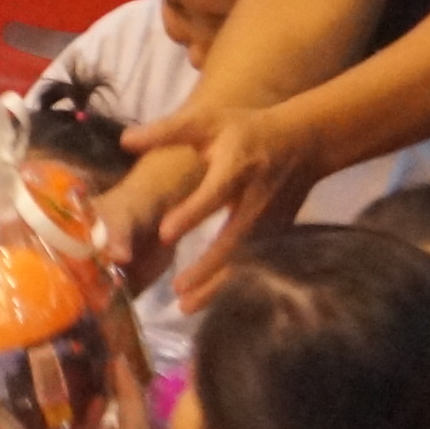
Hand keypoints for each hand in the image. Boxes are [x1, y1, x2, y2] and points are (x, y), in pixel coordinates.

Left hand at [139, 101, 329, 309]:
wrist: (305, 142)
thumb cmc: (248, 130)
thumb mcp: (209, 122)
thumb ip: (167, 131)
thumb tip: (124, 140)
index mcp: (236, 168)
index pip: (213, 195)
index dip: (190, 214)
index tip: (165, 234)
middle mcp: (255, 199)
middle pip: (232, 239)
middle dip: (206, 267)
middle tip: (177, 289)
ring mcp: (270, 221)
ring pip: (244, 260)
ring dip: (217, 285)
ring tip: (186, 306)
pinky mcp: (277, 234)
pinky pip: (253, 265)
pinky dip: (232, 285)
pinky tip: (207, 301)